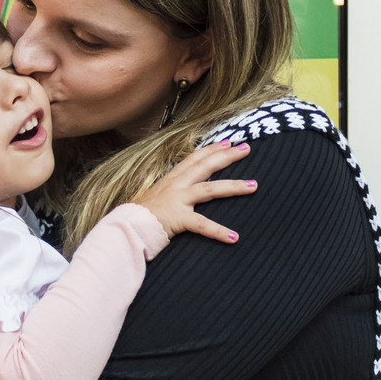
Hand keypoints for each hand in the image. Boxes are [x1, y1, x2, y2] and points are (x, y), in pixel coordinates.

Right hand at [133, 140, 256, 242]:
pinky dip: (219, 231)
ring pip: (210, 189)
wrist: (126, 227)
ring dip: (233, 186)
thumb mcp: (155, 197)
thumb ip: (168, 192)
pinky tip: (234, 237)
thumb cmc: (139, 215)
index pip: (194, 159)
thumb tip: (177, 193)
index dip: (211, 149)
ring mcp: (178, 200)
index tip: (227, 142)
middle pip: (206, 166)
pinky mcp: (178, 218)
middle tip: (247, 148)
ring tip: (253, 186)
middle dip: (227, 156)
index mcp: (171, 179)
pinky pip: (202, 225)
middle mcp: (176, 185)